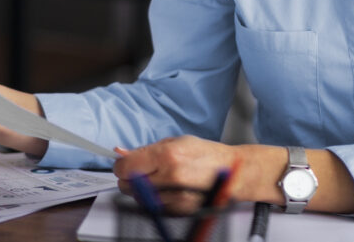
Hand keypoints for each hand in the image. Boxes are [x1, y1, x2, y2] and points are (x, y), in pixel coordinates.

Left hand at [112, 136, 245, 213]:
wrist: (233, 173)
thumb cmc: (207, 154)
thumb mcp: (177, 141)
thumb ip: (146, 149)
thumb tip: (120, 152)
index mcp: (169, 155)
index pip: (126, 166)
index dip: (121, 165)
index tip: (124, 163)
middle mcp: (171, 177)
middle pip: (128, 185)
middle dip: (130, 177)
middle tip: (141, 170)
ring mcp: (176, 197)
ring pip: (139, 198)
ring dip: (141, 189)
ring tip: (158, 178)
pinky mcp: (179, 210)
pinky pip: (153, 207)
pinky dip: (154, 199)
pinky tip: (167, 189)